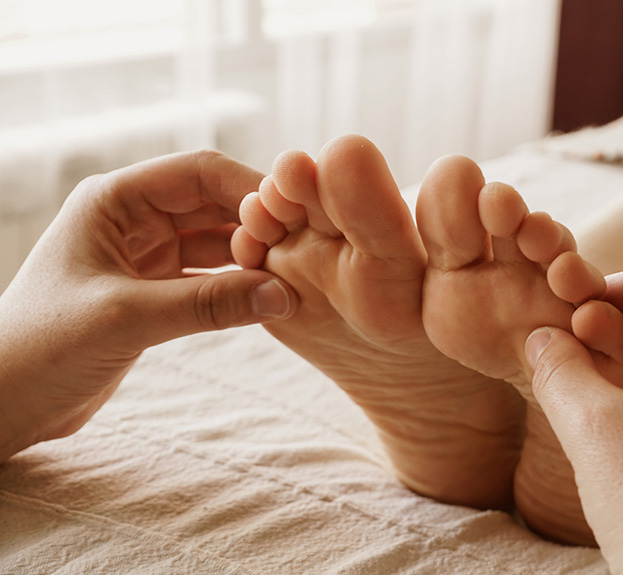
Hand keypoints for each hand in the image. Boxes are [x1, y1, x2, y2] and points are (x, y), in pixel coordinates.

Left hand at [0, 151, 295, 460]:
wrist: (2, 404)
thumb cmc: (40, 349)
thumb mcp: (125, 318)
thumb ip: (207, 304)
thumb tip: (283, 294)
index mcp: (115, 200)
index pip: (199, 172)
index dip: (250, 189)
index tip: (295, 219)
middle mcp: (133, 220)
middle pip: (215, 204)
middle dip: (258, 225)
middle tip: (303, 253)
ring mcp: (146, 256)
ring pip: (217, 242)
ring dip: (252, 258)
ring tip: (293, 279)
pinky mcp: (154, 293)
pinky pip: (210, 278)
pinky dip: (238, 287)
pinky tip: (268, 300)